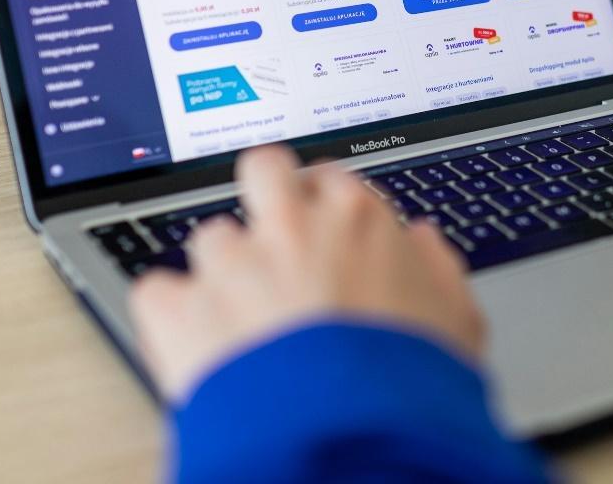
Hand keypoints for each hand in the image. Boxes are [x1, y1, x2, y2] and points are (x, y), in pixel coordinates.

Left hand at [129, 145, 483, 401]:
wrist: (356, 441)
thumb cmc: (412, 387)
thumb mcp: (455, 321)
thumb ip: (436, 269)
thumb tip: (419, 244)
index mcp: (358, 219)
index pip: (330, 179)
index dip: (324, 207)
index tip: (324, 231)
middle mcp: (291, 226)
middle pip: (263, 170)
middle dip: (264, 195)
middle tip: (271, 239)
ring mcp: (232, 264)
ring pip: (211, 239)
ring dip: (222, 272)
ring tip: (241, 322)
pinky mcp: (181, 310)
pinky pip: (157, 292)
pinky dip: (171, 316)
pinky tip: (194, 346)